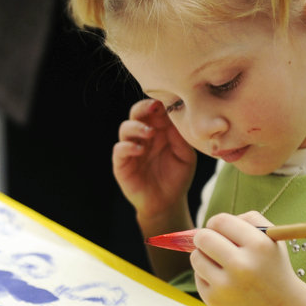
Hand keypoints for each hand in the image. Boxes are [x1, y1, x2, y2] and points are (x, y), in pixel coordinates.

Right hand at [113, 99, 196, 226]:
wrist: (167, 203)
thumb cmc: (177, 176)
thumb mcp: (186, 156)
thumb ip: (181, 138)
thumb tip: (175, 119)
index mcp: (158, 130)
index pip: (155, 110)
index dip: (159, 104)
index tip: (167, 103)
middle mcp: (142, 135)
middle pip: (136, 113)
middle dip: (144, 108)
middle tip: (155, 108)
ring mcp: (131, 148)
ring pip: (125, 128)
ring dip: (137, 127)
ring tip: (149, 134)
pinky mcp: (122, 163)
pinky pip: (119, 149)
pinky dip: (128, 146)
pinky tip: (140, 150)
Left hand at [192, 211, 302, 305]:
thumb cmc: (272, 267)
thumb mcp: (272, 239)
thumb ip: (249, 219)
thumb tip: (214, 222)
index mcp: (259, 246)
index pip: (219, 221)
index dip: (216, 223)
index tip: (219, 230)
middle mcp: (242, 266)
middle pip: (203, 237)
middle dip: (204, 238)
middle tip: (212, 243)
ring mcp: (226, 286)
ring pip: (196, 257)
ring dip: (204, 256)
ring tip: (220, 263)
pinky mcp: (214, 300)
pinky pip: (198, 276)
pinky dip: (207, 276)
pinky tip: (224, 282)